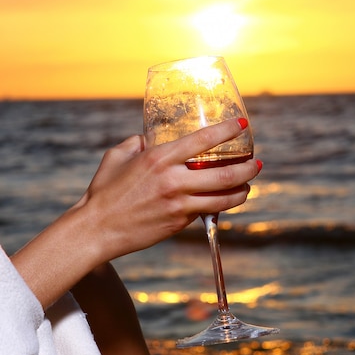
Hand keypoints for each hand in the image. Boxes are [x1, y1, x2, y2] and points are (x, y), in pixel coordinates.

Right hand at [82, 118, 261, 260]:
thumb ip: (138, 142)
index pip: (202, 140)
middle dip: (248, 168)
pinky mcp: (178, 222)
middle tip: (256, 163)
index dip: (227, 131)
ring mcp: (178, 204)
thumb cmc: (104, 191)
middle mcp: (173, 180)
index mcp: (159, 158)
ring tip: (249, 185)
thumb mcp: (118, 156)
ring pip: (223, 198)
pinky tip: (226, 200)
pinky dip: (220, 205)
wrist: (97, 228)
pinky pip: (206, 211)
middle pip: (224, 174)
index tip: (242, 125)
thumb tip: (150, 137)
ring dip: (242, 191)